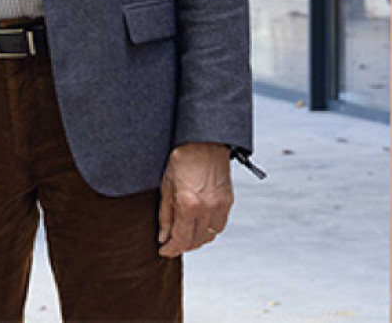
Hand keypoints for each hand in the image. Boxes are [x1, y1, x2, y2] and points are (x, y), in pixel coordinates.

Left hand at [157, 142, 232, 257]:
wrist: (205, 141)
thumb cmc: (183, 157)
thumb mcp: (166, 184)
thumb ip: (165, 214)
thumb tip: (163, 236)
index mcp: (188, 204)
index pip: (181, 239)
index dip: (171, 249)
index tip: (163, 251)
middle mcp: (207, 208)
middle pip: (196, 241)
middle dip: (182, 246)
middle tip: (171, 243)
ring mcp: (220, 206)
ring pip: (209, 236)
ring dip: (196, 240)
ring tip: (184, 235)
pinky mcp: (228, 201)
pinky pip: (219, 225)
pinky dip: (208, 230)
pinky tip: (198, 225)